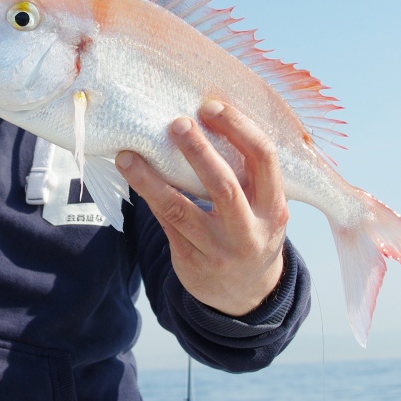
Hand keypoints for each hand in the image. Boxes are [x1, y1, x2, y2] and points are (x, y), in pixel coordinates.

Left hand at [116, 100, 287, 316]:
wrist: (246, 294)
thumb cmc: (250, 229)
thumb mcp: (263, 205)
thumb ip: (245, 172)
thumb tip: (203, 115)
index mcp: (273, 206)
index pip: (263, 157)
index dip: (238, 128)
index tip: (211, 106)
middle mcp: (249, 230)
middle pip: (223, 185)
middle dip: (198, 151)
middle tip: (175, 123)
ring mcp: (219, 250)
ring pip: (179, 208)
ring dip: (149, 179)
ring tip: (127, 155)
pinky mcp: (191, 261)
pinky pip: (165, 222)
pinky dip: (147, 195)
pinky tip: (131, 174)